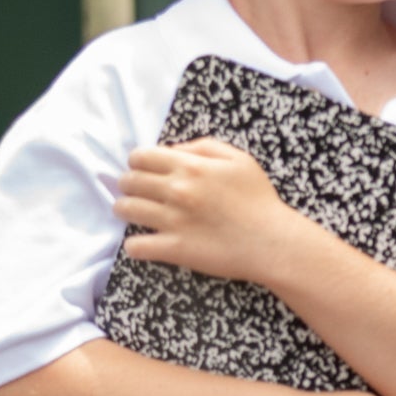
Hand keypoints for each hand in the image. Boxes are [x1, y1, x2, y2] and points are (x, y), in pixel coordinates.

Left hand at [114, 139, 295, 281]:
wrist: (272, 242)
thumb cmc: (259, 200)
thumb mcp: (239, 160)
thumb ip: (204, 146)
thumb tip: (173, 150)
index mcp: (191, 167)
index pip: (142, 157)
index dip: (136, 162)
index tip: (139, 168)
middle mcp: (177, 191)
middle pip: (129, 181)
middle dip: (127, 184)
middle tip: (132, 190)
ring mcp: (172, 221)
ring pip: (126, 210)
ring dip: (123, 209)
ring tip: (129, 211)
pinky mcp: (174, 249)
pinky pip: (136, 246)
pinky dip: (134, 245)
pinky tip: (140, 243)